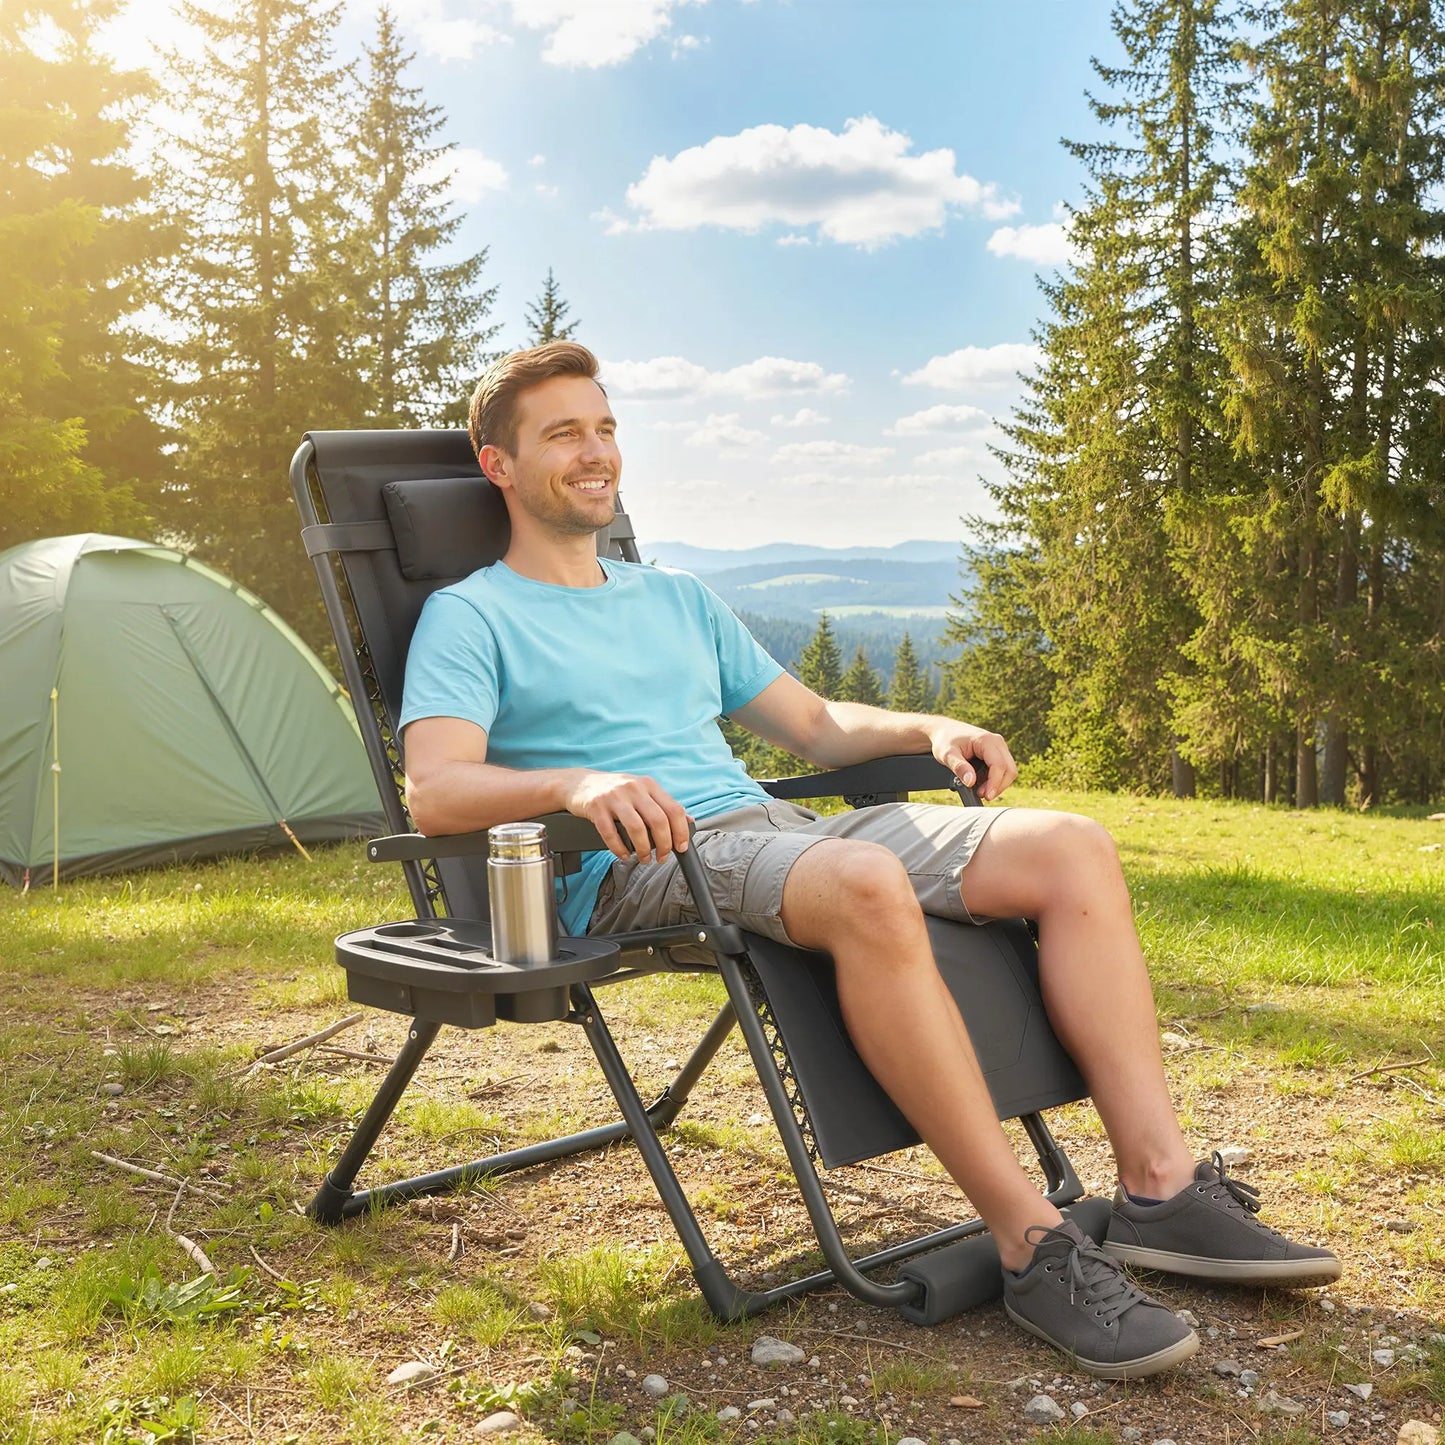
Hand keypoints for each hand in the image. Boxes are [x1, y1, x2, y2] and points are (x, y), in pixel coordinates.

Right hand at [562, 771, 690, 863]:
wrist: (579, 783)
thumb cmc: (614, 791)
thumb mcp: (641, 792)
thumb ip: (663, 805)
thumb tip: (689, 821)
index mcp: (649, 785)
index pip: (674, 809)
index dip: (681, 831)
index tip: (680, 847)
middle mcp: (634, 788)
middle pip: (658, 820)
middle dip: (664, 845)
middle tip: (661, 858)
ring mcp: (614, 797)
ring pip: (636, 828)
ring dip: (643, 849)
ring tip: (643, 858)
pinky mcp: (596, 807)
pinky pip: (610, 833)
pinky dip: (619, 848)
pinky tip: (624, 854)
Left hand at [931, 724, 1017, 801]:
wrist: (945, 730)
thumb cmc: (945, 740)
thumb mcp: (946, 754)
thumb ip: (958, 767)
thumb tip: (971, 782)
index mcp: (986, 740)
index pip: (999, 765)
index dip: (995, 783)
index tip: (986, 796)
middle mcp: (997, 742)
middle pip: (1009, 769)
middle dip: (998, 786)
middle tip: (981, 795)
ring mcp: (999, 747)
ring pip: (1008, 771)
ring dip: (997, 784)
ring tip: (978, 790)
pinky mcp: (997, 753)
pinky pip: (1003, 770)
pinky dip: (994, 780)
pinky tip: (980, 783)